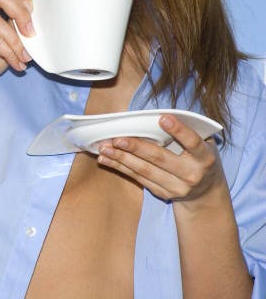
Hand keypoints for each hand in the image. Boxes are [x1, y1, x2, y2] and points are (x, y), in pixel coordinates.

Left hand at [96, 114, 225, 205]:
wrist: (205, 192)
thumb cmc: (198, 158)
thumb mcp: (202, 145)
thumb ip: (186, 133)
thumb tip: (155, 117)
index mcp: (204, 157)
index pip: (192, 142)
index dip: (179, 130)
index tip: (162, 118)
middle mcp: (192, 174)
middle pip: (160, 158)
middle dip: (136, 148)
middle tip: (117, 139)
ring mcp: (177, 187)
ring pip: (145, 171)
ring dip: (121, 158)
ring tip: (104, 148)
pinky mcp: (163, 193)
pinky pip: (138, 178)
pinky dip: (121, 168)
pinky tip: (106, 159)